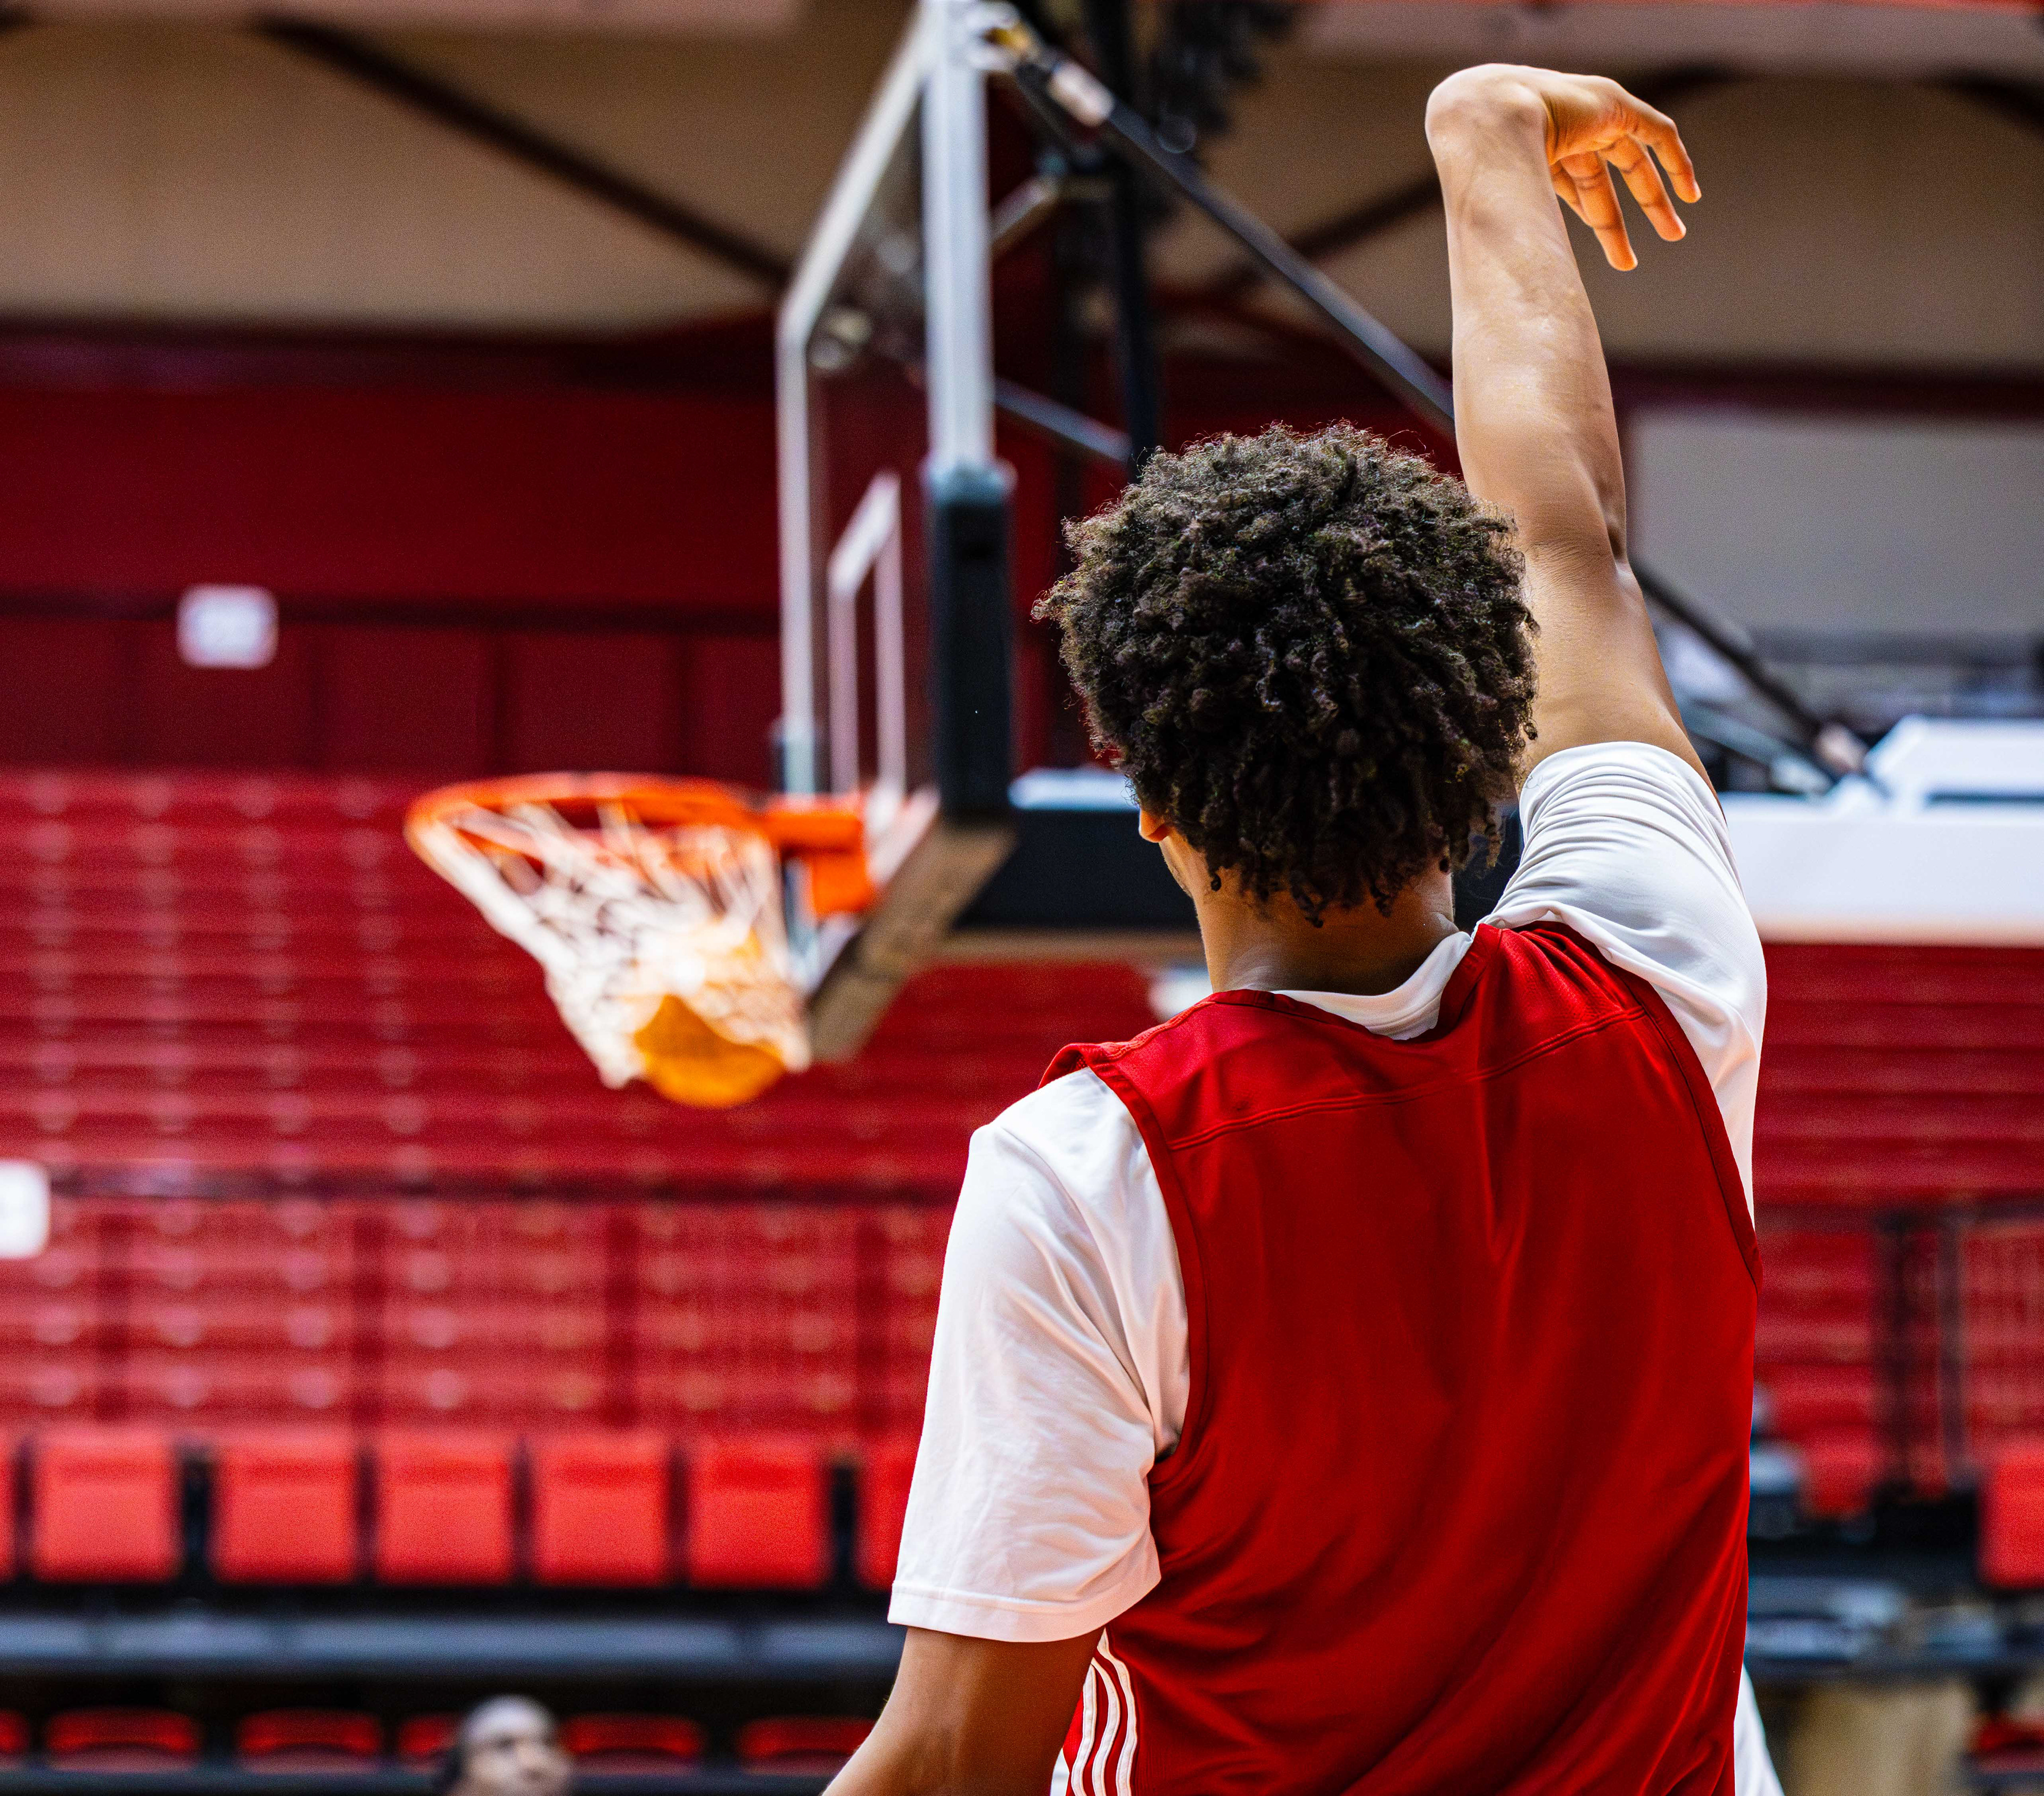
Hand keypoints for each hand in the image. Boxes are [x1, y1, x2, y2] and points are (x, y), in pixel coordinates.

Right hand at [1440, 67, 1700, 271]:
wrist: (1491, 117)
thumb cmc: (1488, 167)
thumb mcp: (1513, 212)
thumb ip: (1525, 242)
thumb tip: (1522, 293)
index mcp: (1545, 158)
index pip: (1581, 192)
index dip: (1602, 224)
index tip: (1620, 256)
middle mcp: (1570, 136)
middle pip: (1605, 182)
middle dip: (1623, 221)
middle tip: (1635, 260)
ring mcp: (1593, 118)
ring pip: (1634, 161)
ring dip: (1655, 199)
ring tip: (1674, 235)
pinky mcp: (1616, 104)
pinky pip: (1657, 131)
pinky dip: (1676, 159)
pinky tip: (1690, 192)